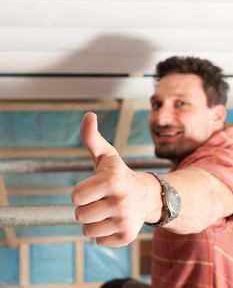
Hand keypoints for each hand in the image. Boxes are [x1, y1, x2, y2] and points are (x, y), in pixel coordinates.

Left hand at [71, 112, 159, 246]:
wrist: (147, 195)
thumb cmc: (119, 174)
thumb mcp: (106, 155)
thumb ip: (92, 137)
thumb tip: (88, 114)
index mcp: (112, 180)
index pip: (75, 196)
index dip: (81, 192)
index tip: (94, 187)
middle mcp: (120, 201)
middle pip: (80, 215)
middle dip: (86, 207)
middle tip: (101, 199)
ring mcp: (125, 220)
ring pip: (87, 230)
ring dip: (93, 221)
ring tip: (107, 209)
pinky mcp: (128, 237)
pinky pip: (98, 241)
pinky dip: (103, 232)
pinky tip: (115, 220)